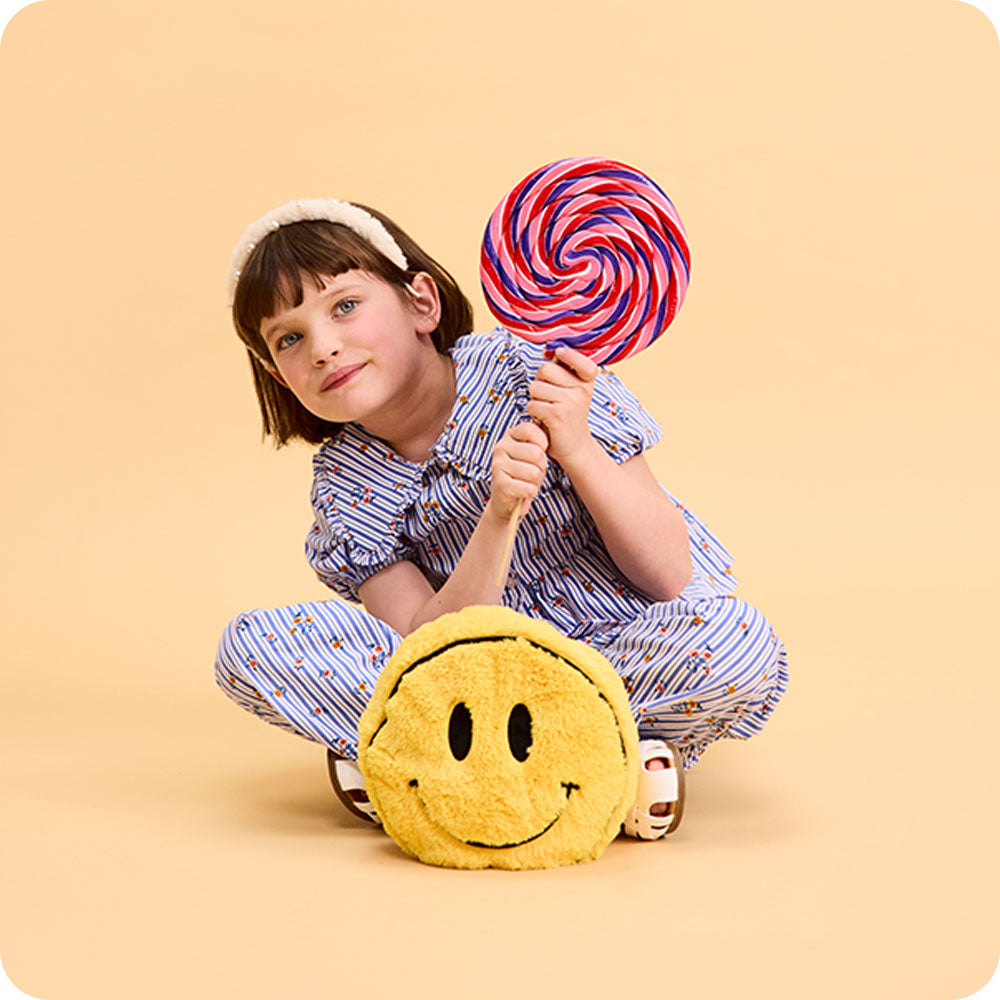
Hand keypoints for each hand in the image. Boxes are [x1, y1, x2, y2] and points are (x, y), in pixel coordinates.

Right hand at [487, 419, 549, 519]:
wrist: (508, 502)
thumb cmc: (525, 475)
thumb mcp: (534, 456)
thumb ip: (539, 444)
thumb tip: (545, 443)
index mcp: (509, 436)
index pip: (529, 429)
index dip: (542, 442)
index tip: (541, 451)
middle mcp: (500, 448)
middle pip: (536, 453)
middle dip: (541, 466)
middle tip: (533, 472)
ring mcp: (498, 465)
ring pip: (534, 472)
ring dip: (535, 481)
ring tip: (526, 482)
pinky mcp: (500, 484)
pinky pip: (529, 488)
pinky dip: (531, 492)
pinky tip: (522, 492)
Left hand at [526, 346, 598, 466]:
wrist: (575, 447)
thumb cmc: (568, 416)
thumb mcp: (573, 392)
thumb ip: (565, 372)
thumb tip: (552, 351)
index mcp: (587, 382)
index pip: (583, 361)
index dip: (570, 355)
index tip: (560, 353)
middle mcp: (581, 390)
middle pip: (546, 369)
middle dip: (539, 381)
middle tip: (547, 394)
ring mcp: (570, 402)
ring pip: (535, 387)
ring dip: (534, 398)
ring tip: (546, 408)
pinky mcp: (557, 415)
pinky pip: (532, 404)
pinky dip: (533, 412)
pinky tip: (543, 418)